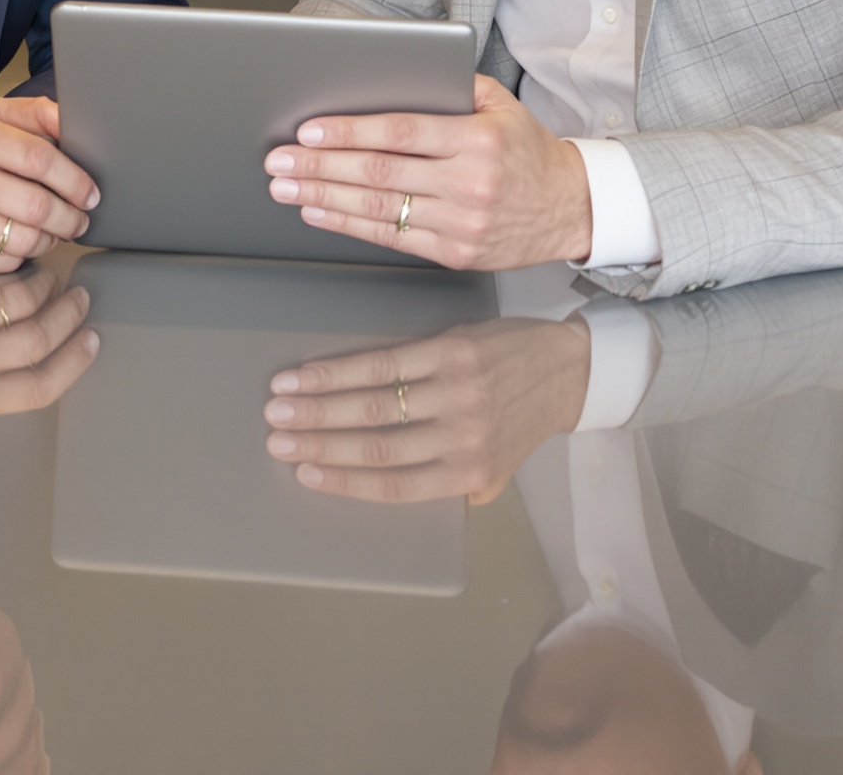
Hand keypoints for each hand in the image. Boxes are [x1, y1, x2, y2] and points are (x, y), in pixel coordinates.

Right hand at [0, 94, 97, 274]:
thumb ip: (23, 114)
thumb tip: (72, 120)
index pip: (40, 158)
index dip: (75, 178)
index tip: (91, 191)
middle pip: (38, 204)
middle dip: (71, 215)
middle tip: (82, 218)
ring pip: (24, 238)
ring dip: (52, 239)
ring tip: (57, 232)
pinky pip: (2, 263)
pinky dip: (22, 257)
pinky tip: (22, 245)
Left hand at [0, 260, 99, 420]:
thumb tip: (59, 349)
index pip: (39, 390)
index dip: (74, 364)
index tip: (91, 341)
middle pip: (38, 345)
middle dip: (69, 320)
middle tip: (79, 302)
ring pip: (27, 308)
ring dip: (52, 291)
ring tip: (56, 282)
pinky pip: (4, 283)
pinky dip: (26, 274)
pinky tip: (29, 269)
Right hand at [262, 316, 591, 502]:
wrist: (567, 369)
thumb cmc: (521, 421)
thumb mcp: (496, 470)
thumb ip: (451, 485)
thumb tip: (392, 489)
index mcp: (468, 474)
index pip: (394, 485)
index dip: (343, 481)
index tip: (303, 473)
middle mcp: (461, 438)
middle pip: (375, 445)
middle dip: (317, 443)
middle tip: (275, 439)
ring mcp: (455, 393)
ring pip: (373, 405)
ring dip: (317, 407)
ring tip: (278, 406)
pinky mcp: (451, 352)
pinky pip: (385, 363)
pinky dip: (340, 371)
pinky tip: (309, 373)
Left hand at [263, 75, 591, 268]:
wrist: (570, 208)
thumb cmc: (526, 150)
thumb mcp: (501, 105)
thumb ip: (451, 87)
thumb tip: (390, 76)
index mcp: (479, 140)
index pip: (401, 133)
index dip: (349, 132)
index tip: (308, 131)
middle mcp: (471, 183)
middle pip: (380, 174)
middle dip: (321, 167)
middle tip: (278, 160)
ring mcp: (462, 224)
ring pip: (379, 209)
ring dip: (324, 198)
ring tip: (285, 187)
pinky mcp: (456, 253)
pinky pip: (392, 238)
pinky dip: (349, 225)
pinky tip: (318, 213)